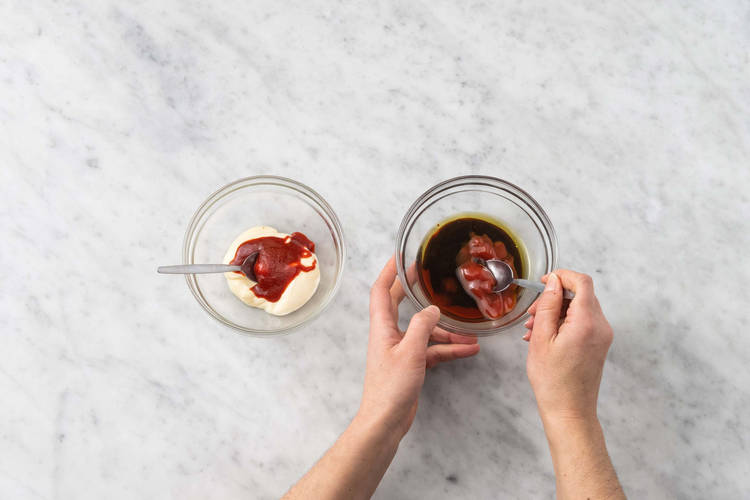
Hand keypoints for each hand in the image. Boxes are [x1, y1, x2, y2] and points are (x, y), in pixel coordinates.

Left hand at [357, 257, 479, 436]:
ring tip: (470, 332)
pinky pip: (432, 350)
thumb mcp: (410, 352)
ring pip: (424, 331)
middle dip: (416, 291)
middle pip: (402, 305)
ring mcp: (401, 349)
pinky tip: (469, 350)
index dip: (390, 271)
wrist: (386, 420)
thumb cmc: (391, 387)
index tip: (400, 256)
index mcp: (382, 327)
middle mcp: (389, 334)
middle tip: (432, 277)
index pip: (382, 290)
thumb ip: (422, 327)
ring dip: (445, 330)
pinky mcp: (411, 364)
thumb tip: (432, 309)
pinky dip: (448, 349)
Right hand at [523, 270, 612, 423]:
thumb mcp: (542, 338)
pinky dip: (563, 323)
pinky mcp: (599, 344)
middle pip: (580, 295)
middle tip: (532, 313)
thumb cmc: (553, 380)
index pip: (582, 282)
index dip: (562, 276)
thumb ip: (548, 305)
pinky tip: (543, 337)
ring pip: (579, 308)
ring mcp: (602, 336)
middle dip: (554, 298)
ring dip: (556, 312)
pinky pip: (582, 322)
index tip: (544, 282)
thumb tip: (553, 282)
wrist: (569, 411)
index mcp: (587, 322)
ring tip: (533, 329)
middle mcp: (601, 326)